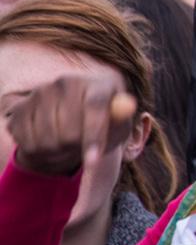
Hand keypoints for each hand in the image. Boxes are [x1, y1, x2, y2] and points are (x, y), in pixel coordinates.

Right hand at [6, 69, 135, 178]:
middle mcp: (67, 82)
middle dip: (77, 148)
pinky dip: (39, 151)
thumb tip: (126, 109)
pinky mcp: (19, 108)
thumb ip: (122, 119)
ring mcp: (40, 93)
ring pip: (47, 140)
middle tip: (81, 146)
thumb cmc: (103, 125)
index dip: (93, 136)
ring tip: (67, 143)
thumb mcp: (118, 125)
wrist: (71, 121)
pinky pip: (27, 143)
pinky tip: (48, 141)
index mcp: (98, 84)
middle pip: (69, 130)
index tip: (93, 162)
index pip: (95, 106)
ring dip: (59, 151)